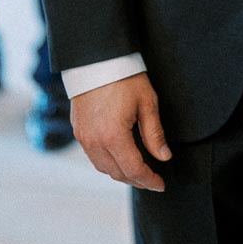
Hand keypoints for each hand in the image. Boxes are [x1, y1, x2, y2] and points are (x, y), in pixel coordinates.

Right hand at [71, 73, 171, 192]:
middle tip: (152, 180)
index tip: (161, 184)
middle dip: (137, 180)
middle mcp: (95, 142)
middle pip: (117, 173)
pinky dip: (108, 163)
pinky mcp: (78, 131)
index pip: (134, 169)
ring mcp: (84, 137)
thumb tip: (164, 157)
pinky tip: (120, 158)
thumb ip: (155, 134)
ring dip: (121, 173)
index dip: (149, 180)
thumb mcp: (147, 102)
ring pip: (104, 168)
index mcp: (113, 136)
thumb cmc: (125, 77)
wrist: (97, 59)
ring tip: (138, 171)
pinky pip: (94, 156)